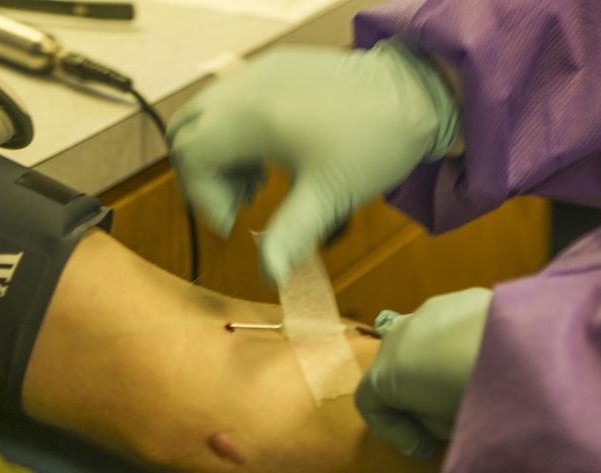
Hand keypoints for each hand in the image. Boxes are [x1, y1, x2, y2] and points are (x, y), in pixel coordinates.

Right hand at [166, 40, 459, 286]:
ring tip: (255, 183)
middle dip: (201, 174)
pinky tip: (267, 155)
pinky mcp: (274, 67)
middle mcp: (246, 86)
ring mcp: (258, 71)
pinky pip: (229, 99)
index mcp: (252, 116)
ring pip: (204, 113)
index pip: (190, 154)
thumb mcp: (329, 197)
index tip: (235, 224)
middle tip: (238, 205)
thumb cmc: (375, 142)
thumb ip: (290, 236)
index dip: (203, 197)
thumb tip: (269, 277)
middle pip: (185, 131)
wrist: (416, 94)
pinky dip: (233, 131)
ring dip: (216, 153)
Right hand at [354, 288, 491, 458]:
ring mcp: (432, 309)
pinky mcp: (465, 296)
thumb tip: (437, 412)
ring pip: (422, 341)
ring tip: (466, 383)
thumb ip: (431, 422)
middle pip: (393, 366)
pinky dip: (460, 344)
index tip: (424, 448)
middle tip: (444, 419)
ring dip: (435, 364)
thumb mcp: (448, 426)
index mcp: (387, 370)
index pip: (369, 402)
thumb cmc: (480, 398)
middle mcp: (400, 333)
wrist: (532, 348)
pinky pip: (452, 326)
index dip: (393, 431)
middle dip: (412, 394)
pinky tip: (490, 359)